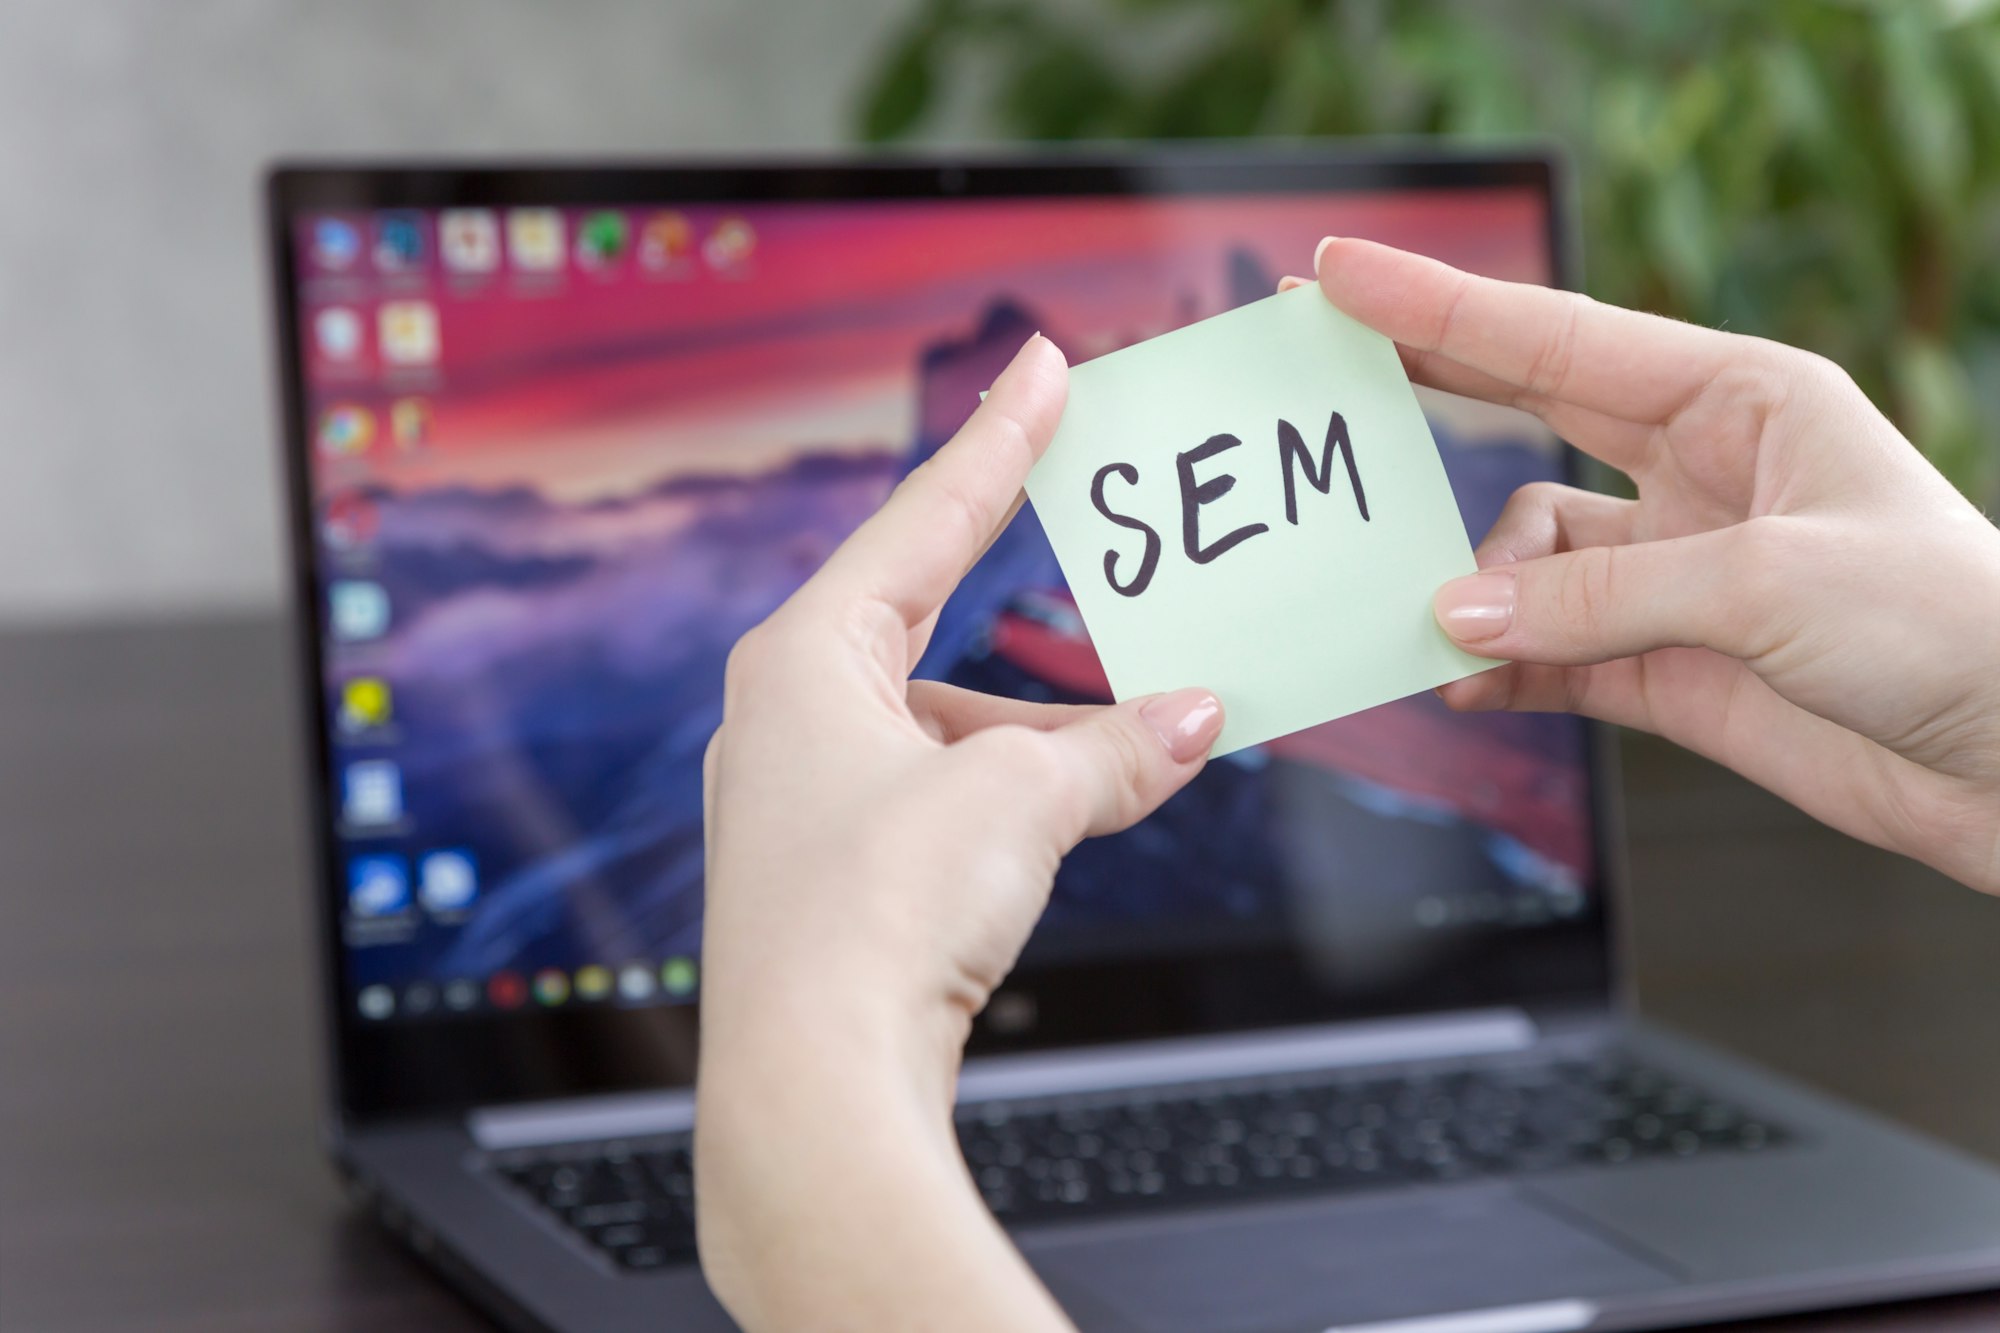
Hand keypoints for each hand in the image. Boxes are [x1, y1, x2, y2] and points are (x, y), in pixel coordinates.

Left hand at [695, 334, 1222, 1331]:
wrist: (815, 1087)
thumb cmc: (874, 919)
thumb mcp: (1019, 801)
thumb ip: (1111, 748)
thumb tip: (1192, 720)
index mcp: (804, 659)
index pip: (921, 521)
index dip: (995, 443)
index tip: (1041, 372)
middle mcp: (788, 719)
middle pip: (939, 636)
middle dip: (1041, 635)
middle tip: (1121, 575)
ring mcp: (804, 803)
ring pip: (952, 735)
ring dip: (1046, 746)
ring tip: (1144, 755)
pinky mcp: (833, 879)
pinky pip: (942, 804)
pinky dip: (1012, 804)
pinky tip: (1077, 819)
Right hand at [1308, 239, 1999, 892]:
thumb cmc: (1947, 628)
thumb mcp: (1767, 584)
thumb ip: (1597, 597)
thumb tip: (1452, 618)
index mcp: (1738, 400)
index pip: (1557, 340)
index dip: (1438, 308)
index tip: (1338, 275)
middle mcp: (1693, 474)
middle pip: (1520, 415)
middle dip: (1421, 395)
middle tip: (1316, 372)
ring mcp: (1670, 572)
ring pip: (1520, 562)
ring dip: (1478, 595)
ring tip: (1445, 632)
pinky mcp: (1659, 664)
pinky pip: (1541, 656)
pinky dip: (1496, 671)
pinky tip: (1462, 685)